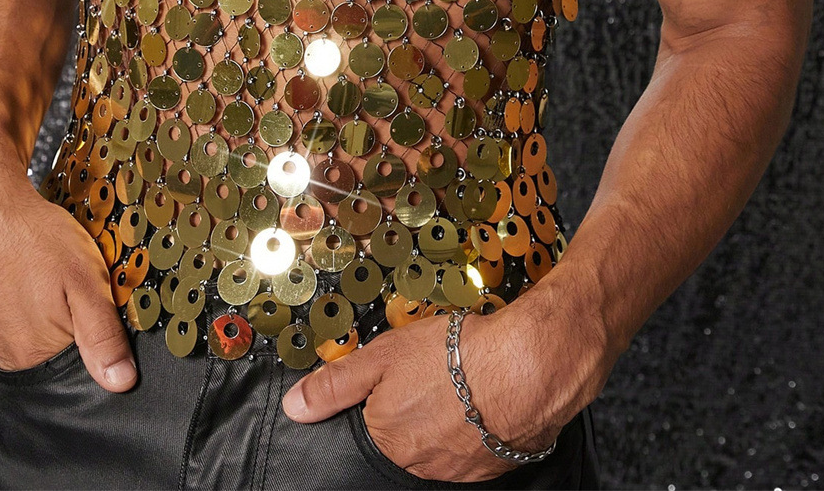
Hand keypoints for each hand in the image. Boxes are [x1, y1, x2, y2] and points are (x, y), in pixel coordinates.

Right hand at [0, 168, 137, 391]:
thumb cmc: (37, 239)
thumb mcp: (86, 282)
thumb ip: (103, 336)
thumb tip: (120, 382)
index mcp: (34, 355)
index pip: (83, 367)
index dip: (102, 337)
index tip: (103, 307)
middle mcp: (8, 356)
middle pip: (61, 352)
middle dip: (78, 324)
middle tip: (77, 286)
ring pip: (42, 335)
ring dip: (57, 312)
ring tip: (56, 280)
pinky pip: (22, 322)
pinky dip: (36, 304)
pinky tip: (39, 279)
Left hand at [280, 289, 608, 483]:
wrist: (527, 367)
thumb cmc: (458, 356)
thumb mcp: (384, 354)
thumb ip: (337, 382)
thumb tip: (296, 406)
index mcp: (388, 439)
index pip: (373, 423)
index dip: (386, 393)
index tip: (403, 377)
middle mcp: (419, 464)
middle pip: (406, 435)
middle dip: (416, 405)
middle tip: (436, 373)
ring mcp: (458, 469)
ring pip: (440, 442)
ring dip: (446, 417)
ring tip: (462, 382)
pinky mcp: (494, 466)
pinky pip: (474, 447)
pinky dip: (476, 426)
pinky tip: (484, 398)